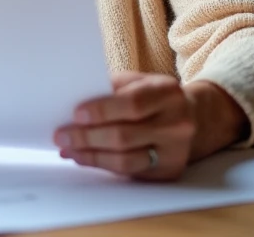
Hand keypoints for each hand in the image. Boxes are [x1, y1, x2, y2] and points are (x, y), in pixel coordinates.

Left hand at [54, 72, 245, 180]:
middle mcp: (177, 123)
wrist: (192, 116)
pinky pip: (129, 172)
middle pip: (125, 136)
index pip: (132, 104)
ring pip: (126, 160)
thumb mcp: (137, 81)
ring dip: (91, 156)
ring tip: (68, 150)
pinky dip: (102, 165)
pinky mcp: (169, 171)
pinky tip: (84, 158)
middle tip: (61, 136)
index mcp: (167, 92)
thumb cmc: (153, 96)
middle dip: (87, 137)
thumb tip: (71, 105)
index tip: (75, 114)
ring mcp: (175, 151)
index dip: (102, 110)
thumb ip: (110, 89)